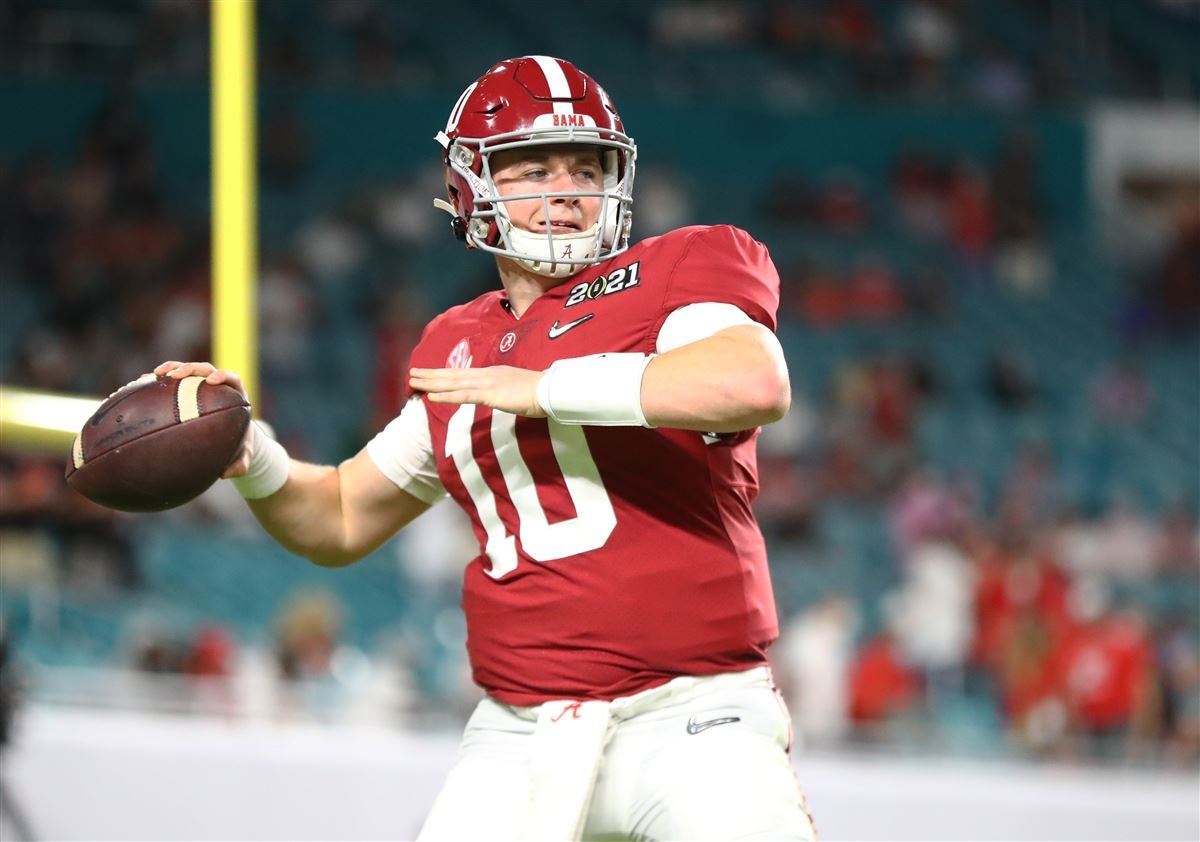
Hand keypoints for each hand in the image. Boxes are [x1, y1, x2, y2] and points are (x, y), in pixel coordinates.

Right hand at [153, 360, 253, 477]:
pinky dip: (158, 382)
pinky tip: (140, 385)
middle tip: (175, 376)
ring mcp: (201, 385)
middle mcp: (218, 386)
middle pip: (205, 369)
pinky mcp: (186, 389)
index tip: (211, 381)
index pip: (231, 378)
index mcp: (236, 395)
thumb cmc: (238, 444)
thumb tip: (227, 474)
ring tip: (155, 375)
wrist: (231, 439)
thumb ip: (241, 464)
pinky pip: (171, 382)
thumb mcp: (242, 456)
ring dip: (171, 369)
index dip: (222, 375)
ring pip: (186, 371)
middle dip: (190, 368)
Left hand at [409, 365, 545, 417]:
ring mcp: (487, 383)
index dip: (444, 373)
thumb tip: (500, 396)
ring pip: (453, 382)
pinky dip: (446, 395)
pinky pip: (463, 395)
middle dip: (431, 374)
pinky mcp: (490, 394)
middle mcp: (486, 375)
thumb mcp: (517, 389)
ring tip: (414, 382)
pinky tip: (431, 396)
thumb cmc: (540, 392)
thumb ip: (505, 391)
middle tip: (412, 374)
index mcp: (493, 373)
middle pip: (453, 374)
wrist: (552, 391)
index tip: (429, 373)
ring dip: (432, 382)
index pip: (463, 374)